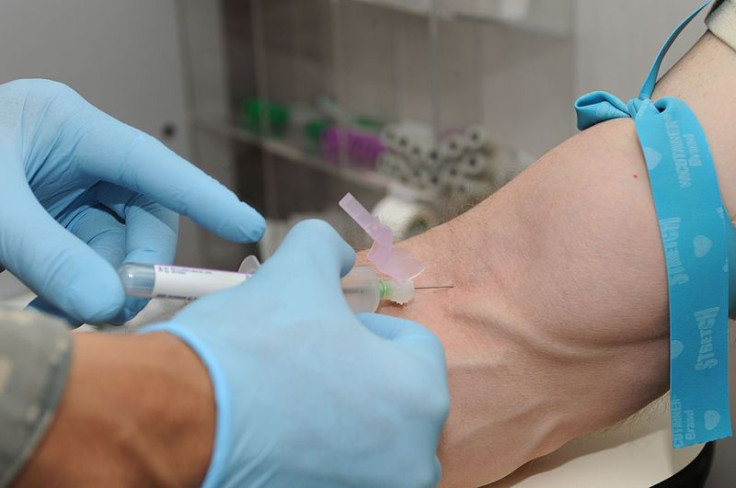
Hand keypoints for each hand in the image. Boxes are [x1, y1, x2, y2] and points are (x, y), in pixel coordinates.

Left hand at [0, 79, 264, 324]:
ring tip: (70, 316)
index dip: (203, 195)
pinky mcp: (55, 226)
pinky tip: (57, 311)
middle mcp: (75, 158)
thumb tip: (108, 304)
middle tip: (117, 304)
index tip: (247, 226)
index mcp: (65, 126)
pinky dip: (80, 294)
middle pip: (141, 213)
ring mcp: (66, 193)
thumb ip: (49, 255)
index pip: (150, 162)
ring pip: (117, 247)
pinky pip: (90, 264)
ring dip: (102, 287)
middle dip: (135, 262)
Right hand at [143, 220, 449, 487]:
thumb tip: (338, 253)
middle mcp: (411, 460)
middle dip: (360, 375)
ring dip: (343, 418)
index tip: (329, 330)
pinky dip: (319, 455)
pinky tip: (279, 436)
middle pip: (396, 398)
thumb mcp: (297, 268)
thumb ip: (329, 247)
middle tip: (310, 363)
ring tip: (291, 400)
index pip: (416, 347)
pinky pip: (339, 474)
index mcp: (420, 397)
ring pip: (371, 442)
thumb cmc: (251, 345)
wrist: (177, 417)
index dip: (370, 329)